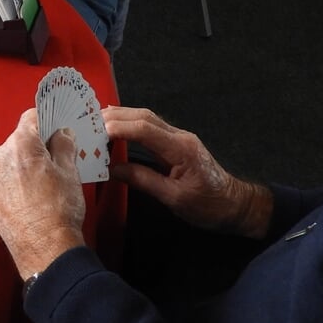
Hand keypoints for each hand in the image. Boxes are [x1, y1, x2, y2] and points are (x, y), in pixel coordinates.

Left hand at [0, 109, 87, 277]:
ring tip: (48, 180)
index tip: (58, 126)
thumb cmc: (59, 209)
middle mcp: (0, 157)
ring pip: (12, 159)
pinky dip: (18, 179)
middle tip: (58, 157)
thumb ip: (63, 145)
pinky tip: (34, 194)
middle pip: (20, 139)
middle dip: (38, 144)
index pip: (31, 118)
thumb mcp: (70, 172)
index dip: (47, 120)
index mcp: (20, 145)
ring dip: (27, 163)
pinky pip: (6, 178)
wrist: (44, 249)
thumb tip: (61, 133)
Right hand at [102, 107, 271, 238]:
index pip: (144, 129)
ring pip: (146, 117)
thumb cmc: (208, 206)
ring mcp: (179, 137)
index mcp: (180, 148)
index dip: (118, 127)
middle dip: (115, 116)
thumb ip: (143, 180)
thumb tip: (113, 169)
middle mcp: (179, 136)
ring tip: (95, 120)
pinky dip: (130, 123)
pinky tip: (116, 126)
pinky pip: (150, 126)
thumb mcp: (174, 198)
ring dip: (121, 116)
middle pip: (144, 116)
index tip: (95, 132)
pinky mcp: (176, 142)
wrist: (235, 205)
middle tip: (88, 121)